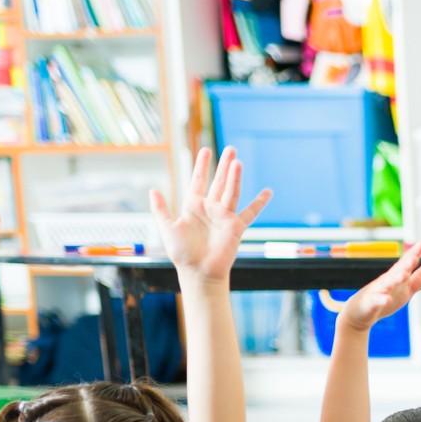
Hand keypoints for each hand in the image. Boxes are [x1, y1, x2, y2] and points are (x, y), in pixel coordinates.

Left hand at [151, 147, 270, 282]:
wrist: (198, 272)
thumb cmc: (182, 253)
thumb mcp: (167, 228)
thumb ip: (161, 209)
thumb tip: (153, 191)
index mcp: (193, 206)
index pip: (199, 181)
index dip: (202, 166)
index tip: (206, 150)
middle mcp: (210, 209)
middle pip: (218, 182)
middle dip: (223, 165)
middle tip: (230, 149)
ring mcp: (224, 217)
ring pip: (231, 191)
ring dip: (235, 177)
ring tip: (237, 161)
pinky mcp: (235, 227)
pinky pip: (249, 213)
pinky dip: (259, 203)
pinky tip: (267, 192)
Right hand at [332, 245, 420, 331]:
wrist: (359, 314)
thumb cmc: (385, 298)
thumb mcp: (406, 289)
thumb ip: (419, 277)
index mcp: (396, 277)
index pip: (405, 264)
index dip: (413, 254)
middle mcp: (387, 281)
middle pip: (397, 271)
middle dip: (405, 264)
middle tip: (414, 257)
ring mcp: (378, 292)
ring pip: (386, 284)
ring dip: (395, 279)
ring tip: (404, 275)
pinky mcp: (371, 304)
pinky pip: (376, 301)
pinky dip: (381, 300)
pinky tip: (387, 299)